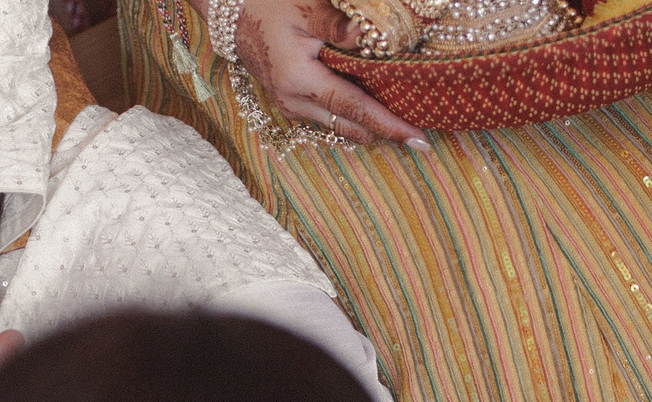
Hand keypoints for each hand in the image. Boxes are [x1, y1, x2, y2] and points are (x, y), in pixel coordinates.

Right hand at [225, 0, 424, 145]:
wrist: (231, 14)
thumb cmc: (269, 6)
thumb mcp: (306, 8)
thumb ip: (339, 25)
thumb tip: (373, 39)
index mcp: (300, 81)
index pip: (355, 109)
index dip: (389, 125)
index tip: (419, 139)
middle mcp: (295, 103)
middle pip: (352, 129)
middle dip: (385, 131)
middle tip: (418, 131)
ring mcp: (291, 108)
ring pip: (340, 128)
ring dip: (368, 126)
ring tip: (399, 120)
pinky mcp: (290, 105)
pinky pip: (329, 120)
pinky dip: (351, 117)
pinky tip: (370, 108)